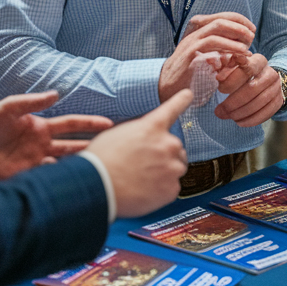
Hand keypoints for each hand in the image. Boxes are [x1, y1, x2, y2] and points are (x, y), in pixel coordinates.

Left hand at [0, 91, 113, 181]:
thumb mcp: (9, 107)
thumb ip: (32, 101)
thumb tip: (56, 93)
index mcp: (41, 127)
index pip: (72, 125)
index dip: (90, 124)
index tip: (109, 123)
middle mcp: (43, 144)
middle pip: (73, 146)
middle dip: (92, 147)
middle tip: (112, 150)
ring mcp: (36, 160)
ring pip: (64, 163)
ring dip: (78, 164)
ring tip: (96, 168)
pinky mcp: (26, 175)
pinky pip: (47, 177)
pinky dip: (58, 178)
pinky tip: (69, 180)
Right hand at [87, 89, 192, 217]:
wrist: (98, 186)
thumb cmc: (101, 161)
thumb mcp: (118, 134)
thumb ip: (139, 134)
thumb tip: (145, 141)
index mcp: (152, 127)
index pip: (172, 108)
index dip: (181, 100)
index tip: (188, 94)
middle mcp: (167, 144)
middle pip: (175, 147)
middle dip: (163, 154)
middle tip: (143, 164)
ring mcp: (172, 167)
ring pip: (176, 168)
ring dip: (164, 172)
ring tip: (142, 179)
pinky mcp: (172, 188)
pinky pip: (172, 188)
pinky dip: (161, 190)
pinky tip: (144, 191)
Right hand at [159, 12, 254, 102]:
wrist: (165, 88)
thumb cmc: (188, 77)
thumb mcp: (208, 62)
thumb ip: (221, 53)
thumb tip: (242, 50)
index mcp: (199, 34)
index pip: (220, 17)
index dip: (238, 20)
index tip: (251, 29)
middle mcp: (194, 33)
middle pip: (220, 18)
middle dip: (239, 24)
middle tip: (252, 34)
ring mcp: (191, 41)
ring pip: (216, 26)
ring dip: (236, 31)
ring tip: (249, 41)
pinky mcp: (190, 52)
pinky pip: (211, 42)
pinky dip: (229, 45)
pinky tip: (241, 52)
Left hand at [214, 53, 283, 127]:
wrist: (266, 81)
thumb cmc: (244, 74)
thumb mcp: (235, 68)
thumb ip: (226, 70)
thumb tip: (219, 78)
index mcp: (259, 61)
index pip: (247, 69)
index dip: (232, 80)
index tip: (220, 90)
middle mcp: (271, 73)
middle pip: (252, 88)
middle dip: (233, 102)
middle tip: (219, 111)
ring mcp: (277, 88)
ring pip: (259, 102)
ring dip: (241, 112)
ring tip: (228, 117)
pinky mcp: (279, 101)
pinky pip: (266, 113)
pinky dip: (251, 120)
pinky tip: (240, 122)